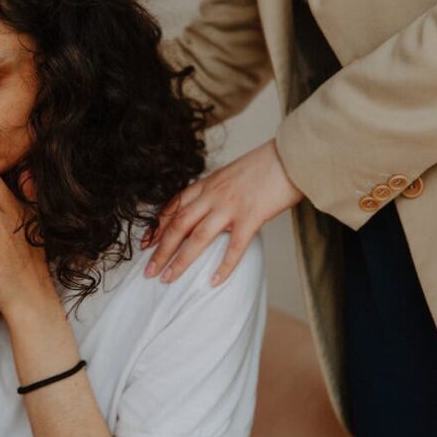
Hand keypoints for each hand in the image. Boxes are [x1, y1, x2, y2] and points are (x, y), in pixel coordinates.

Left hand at [143, 138, 302, 285]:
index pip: (175, 205)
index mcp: (209, 183)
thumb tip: (214, 206)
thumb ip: (220, 190)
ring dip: (180, 260)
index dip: (158, 226)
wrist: (291, 154)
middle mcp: (214, 194)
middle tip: (148, 270)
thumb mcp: (234, 172)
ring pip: (197, 237)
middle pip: (178, 224)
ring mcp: (231, 206)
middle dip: (161, 249)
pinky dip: (223, 267)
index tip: (146, 242)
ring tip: (167, 279)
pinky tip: (213, 282)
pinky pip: (234, 247)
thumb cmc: (267, 163)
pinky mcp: (252, 216)